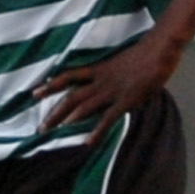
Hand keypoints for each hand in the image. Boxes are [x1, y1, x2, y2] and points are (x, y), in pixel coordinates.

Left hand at [36, 30, 181, 136]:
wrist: (159, 50)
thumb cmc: (147, 54)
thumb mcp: (125, 64)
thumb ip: (116, 76)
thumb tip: (114, 87)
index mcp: (100, 70)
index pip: (69, 77)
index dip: (51, 85)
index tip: (35, 94)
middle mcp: (101, 82)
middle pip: (71, 97)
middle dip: (54, 113)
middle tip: (41, 127)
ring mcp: (112, 92)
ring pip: (82, 108)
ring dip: (66, 121)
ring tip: (52, 133)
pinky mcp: (125, 100)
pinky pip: (108, 118)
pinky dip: (98, 131)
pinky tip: (88, 143)